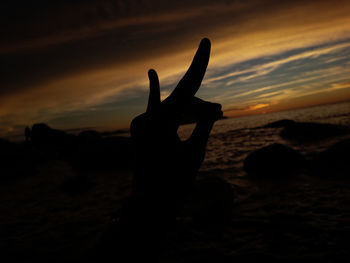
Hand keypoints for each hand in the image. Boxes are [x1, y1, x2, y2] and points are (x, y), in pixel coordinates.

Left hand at [127, 38, 221, 224]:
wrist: (149, 205)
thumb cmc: (175, 184)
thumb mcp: (195, 154)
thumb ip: (204, 126)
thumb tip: (215, 109)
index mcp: (160, 124)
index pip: (185, 88)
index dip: (198, 64)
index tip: (205, 41)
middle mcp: (146, 118)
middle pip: (182, 101)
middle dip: (202, 106)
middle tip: (221, 110)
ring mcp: (140, 122)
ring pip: (172, 106)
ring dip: (190, 110)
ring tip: (211, 111)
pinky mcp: (140, 127)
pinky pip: (154, 106)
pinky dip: (157, 92)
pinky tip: (153, 72)